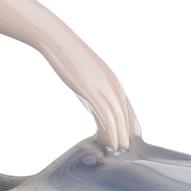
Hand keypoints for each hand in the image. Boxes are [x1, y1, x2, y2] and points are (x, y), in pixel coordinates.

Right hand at [45, 32, 138, 150]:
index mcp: (112, 80)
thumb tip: (93, 104)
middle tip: (129, 149)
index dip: (131, 122)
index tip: (133, 136)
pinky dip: (112, 130)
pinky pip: (107, 115)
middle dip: (128, 131)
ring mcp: (104, 87)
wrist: (57, 41)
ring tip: (122, 149)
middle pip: (126, 113)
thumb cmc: (67, 58)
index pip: (126, 105)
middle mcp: (113, 84)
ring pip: (119, 116)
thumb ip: (92, 91)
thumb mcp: (84, 76)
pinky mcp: (92, 90)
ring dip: (122, 135)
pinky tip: (112, 141)